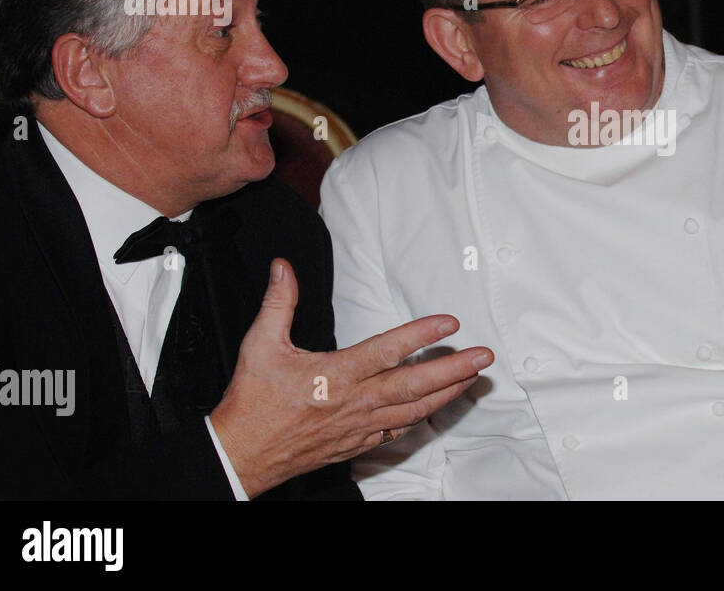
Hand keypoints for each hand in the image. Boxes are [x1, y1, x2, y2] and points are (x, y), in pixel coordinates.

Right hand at [210, 258, 492, 496]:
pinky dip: (422, 418)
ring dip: (447, 393)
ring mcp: (358, 426)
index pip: (387, 351)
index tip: (449, 323)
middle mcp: (353, 402)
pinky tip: (438, 408)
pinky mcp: (357, 444)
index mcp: (334, 375)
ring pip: (413, 410)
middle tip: (483, 357)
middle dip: (454, 369)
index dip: (421, 334)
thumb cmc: (251, 402)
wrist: (241, 454)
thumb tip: (283, 268)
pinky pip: (398, 431)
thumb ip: (278, 303)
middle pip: (413, 385)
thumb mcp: (259, 346)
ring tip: (473, 377)